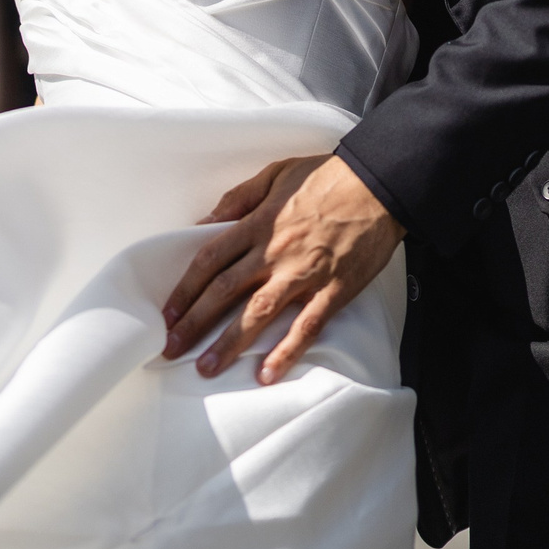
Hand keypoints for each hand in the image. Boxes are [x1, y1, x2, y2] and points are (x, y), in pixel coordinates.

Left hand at [161, 153, 404, 385]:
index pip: (210, 261)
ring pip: (259, 313)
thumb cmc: (327, 177)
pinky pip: (306, 326)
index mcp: (258, 223)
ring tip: (207, 368)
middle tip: (172, 348)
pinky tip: (267, 374)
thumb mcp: (274, 174)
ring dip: (229, 344)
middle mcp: (275, 252)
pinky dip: (286, 352)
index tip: (168, 312)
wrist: (380, 184)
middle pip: (224, 292)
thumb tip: (204, 223)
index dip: (186, 289)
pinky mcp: (334, 290)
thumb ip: (237, 200)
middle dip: (195, 323)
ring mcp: (304, 273)